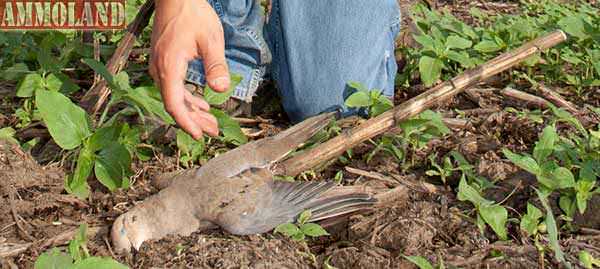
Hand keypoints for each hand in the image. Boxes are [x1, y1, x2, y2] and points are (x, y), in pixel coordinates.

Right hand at [150, 0, 229, 138]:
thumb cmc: (193, 14)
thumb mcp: (211, 40)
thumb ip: (216, 65)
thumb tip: (222, 90)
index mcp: (169, 67)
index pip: (174, 104)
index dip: (187, 123)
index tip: (199, 135)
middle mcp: (159, 69)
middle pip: (174, 104)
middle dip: (194, 120)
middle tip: (213, 131)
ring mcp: (159, 66)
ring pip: (174, 97)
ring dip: (192, 111)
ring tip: (211, 122)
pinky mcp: (163, 62)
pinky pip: (173, 87)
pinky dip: (187, 98)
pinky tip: (201, 104)